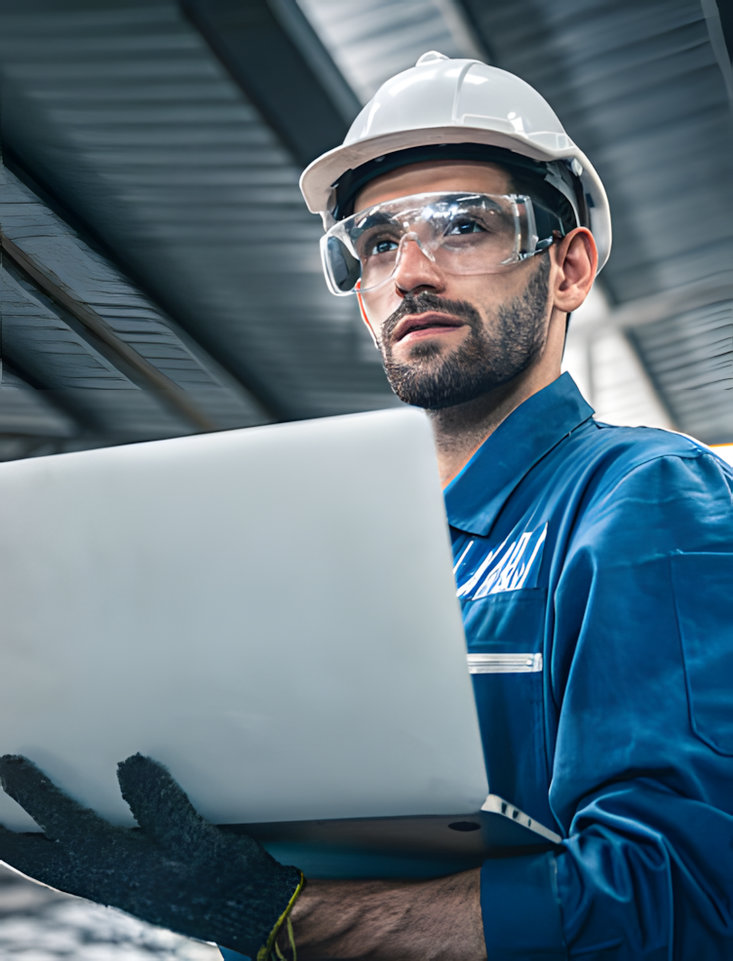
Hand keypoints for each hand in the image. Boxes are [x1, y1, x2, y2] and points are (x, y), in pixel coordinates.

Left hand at [0, 753, 303, 958]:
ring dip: (30, 844)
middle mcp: (106, 879)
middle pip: (39, 859)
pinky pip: (78, 866)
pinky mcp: (134, 885)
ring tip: (18, 821)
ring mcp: (118, 886)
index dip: (31, 793)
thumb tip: (128, 764)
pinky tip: (74, 837)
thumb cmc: (224, 877)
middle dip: (9, 835)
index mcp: (114, 866)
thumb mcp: (197, 839)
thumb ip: (160, 804)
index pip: (58, 824)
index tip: (9, 764)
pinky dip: (60, 848)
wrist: (250, 913)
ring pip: (56, 866)